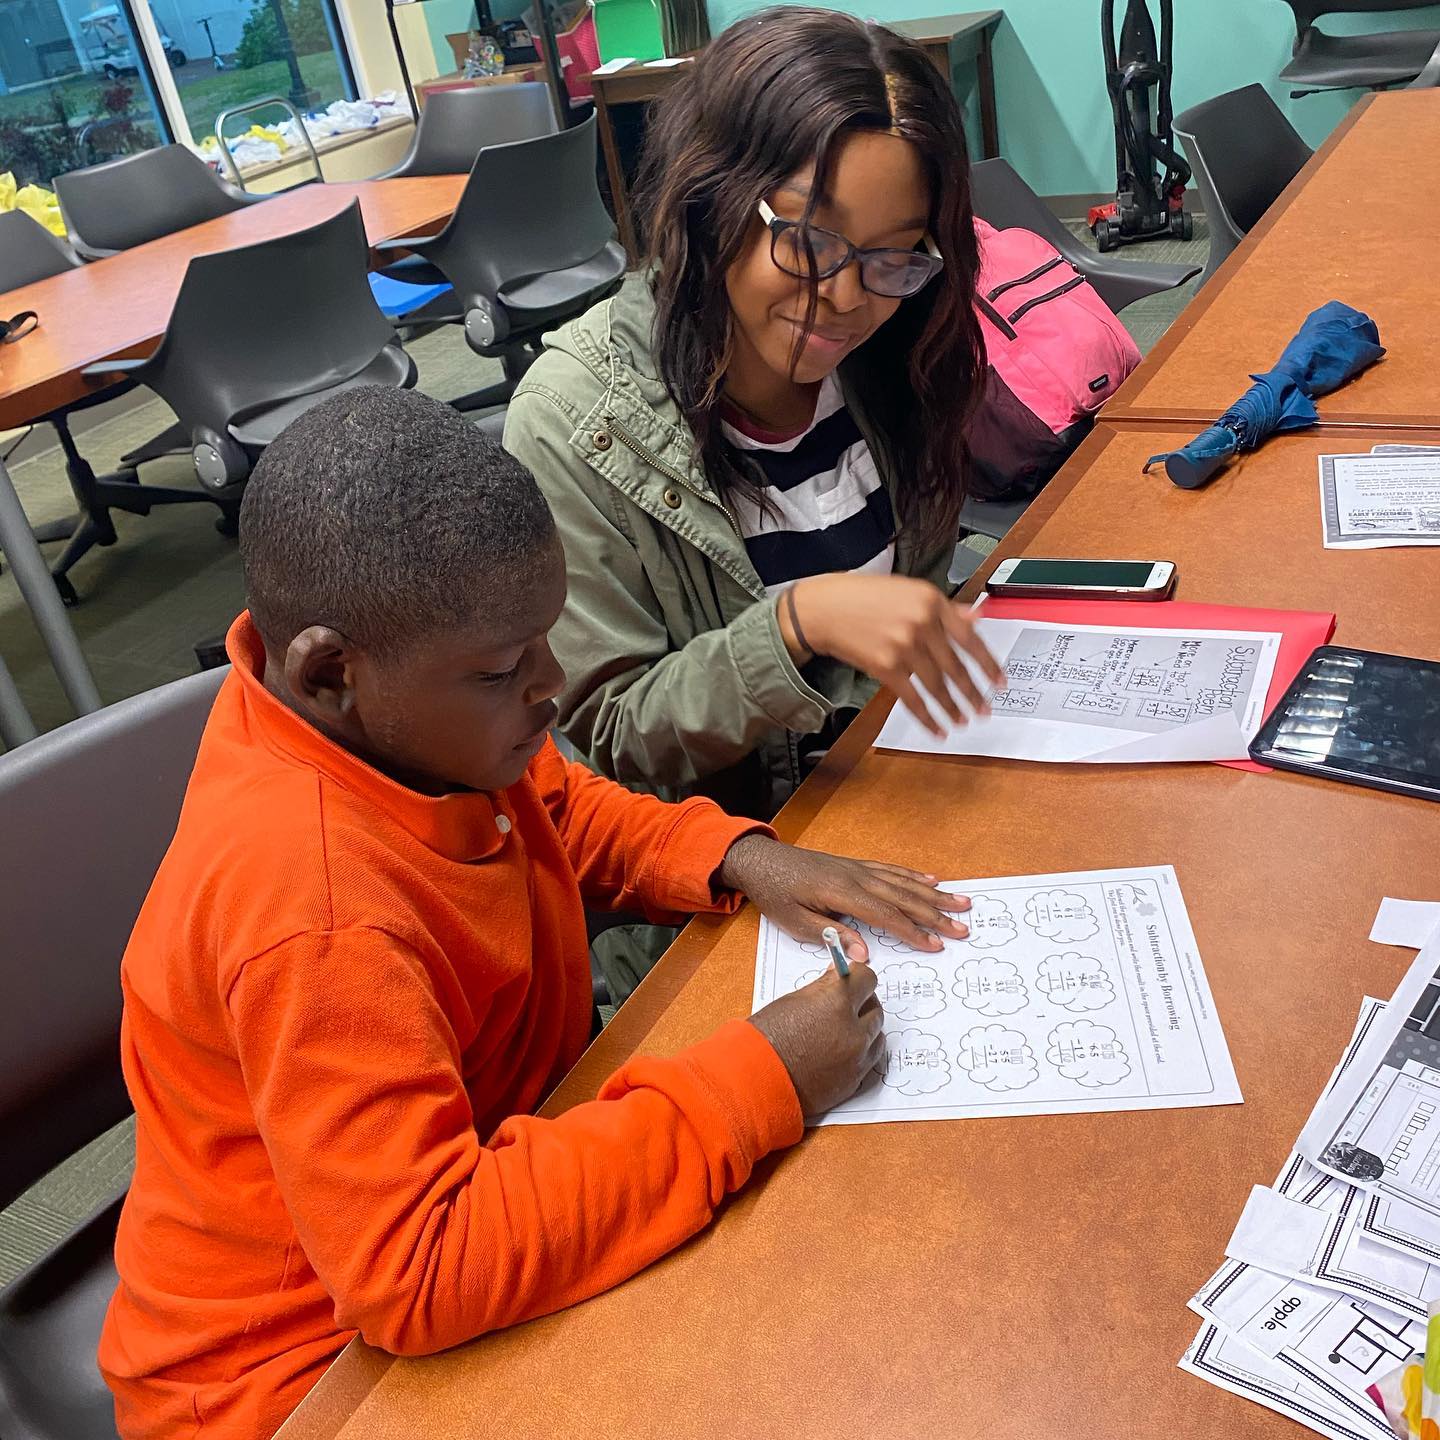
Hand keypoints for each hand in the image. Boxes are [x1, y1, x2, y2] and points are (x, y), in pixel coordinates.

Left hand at [719, 832, 970, 957]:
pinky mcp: (854, 865)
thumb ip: (831, 936)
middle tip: (962, 928)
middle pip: (904, 898)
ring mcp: (857, 868)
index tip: (936, 945)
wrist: (761, 860)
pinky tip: (930, 880)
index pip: (887, 916)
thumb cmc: (776, 893)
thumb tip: (864, 955)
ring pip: (903, 883)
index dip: (913, 932)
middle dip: (935, 915)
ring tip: (961, 903)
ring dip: (933, 895)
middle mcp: (856, 877)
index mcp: (842, 893)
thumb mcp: (795, 922)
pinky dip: (913, 876)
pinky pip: (890, 870)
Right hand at [750, 963, 883, 1116]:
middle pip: (875, 1008)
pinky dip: (860, 1053)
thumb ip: (823, 988)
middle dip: (862, 1003)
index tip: (852, 978)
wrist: (754, 1081)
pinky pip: (869, 1060)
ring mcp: (856, 1059)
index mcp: (836, 1003)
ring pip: (876, 1035)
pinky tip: (840, 1051)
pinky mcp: (854, 1081)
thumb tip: (839, 976)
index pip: (867, 979)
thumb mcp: (793, 1001)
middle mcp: (853, 1031)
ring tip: (841, 1030)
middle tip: (846, 1003)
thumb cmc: (766, 1038)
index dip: (858, 976)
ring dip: (864, 1029)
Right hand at [779, 574, 1005, 736]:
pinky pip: (913, 698)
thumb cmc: (863, 597)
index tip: (999, 681)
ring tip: (963, 720)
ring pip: (937, 686)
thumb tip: (975, 619)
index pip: (970, 638)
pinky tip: (937, 728)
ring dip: (953, 708)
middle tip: (984, 708)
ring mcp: (904, 646)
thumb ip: (943, 606)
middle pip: (956, 667)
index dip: (988, 664)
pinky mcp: (886, 667)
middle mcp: (921, 623)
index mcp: (931, 601)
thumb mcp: (908, 590)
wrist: (824, 608)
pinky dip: (927, 717)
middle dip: (973, 693)